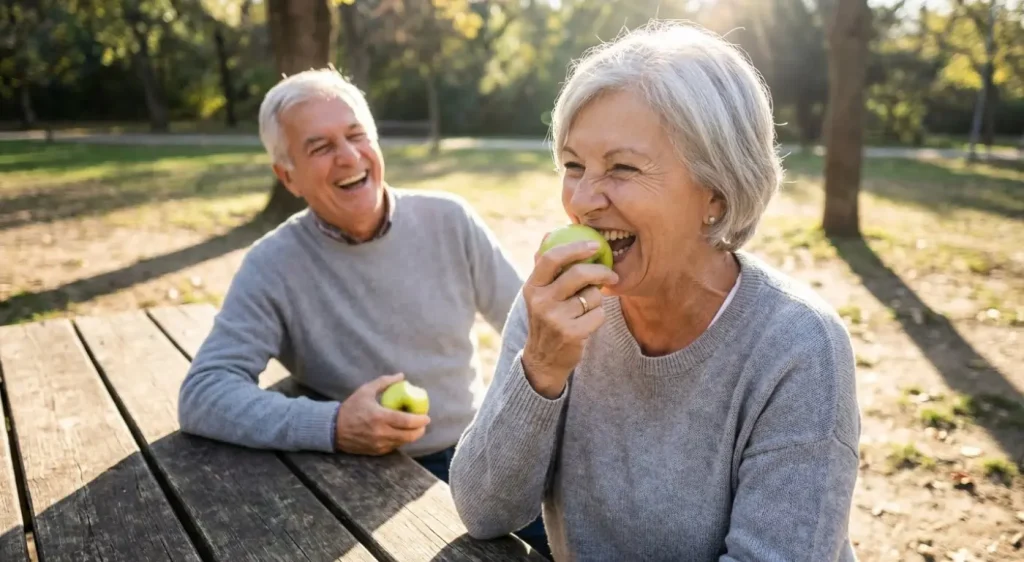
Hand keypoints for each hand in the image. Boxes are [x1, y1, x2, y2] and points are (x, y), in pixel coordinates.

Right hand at [334, 373, 430, 454]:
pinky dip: (400, 440)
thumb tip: (401, 376)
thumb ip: (384, 382)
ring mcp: (379, 444)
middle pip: (409, 435)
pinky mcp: (377, 451)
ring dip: (411, 436)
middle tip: (423, 423)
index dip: (420, 420)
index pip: (407, 421)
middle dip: (420, 430)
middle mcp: (381, 433)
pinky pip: (394, 447)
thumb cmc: (351, 408)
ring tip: (414, 428)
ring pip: (403, 442)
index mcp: (380, 417)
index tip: (427, 417)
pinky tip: (401, 433)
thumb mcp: (366, 391)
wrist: (333, 429)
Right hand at [521, 238, 617, 398]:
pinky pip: (598, 314)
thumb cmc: (547, 317)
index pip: (552, 258)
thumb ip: (544, 265)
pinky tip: (588, 322)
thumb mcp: (538, 293)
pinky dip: (598, 316)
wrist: (544, 358)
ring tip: (587, 307)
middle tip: (611, 274)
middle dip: (600, 271)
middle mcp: (541, 301)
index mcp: (532, 286)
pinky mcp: (571, 334)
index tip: (595, 245)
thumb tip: (550, 233)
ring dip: (597, 299)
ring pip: (592, 296)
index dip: (576, 248)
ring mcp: (555, 319)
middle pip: (578, 274)